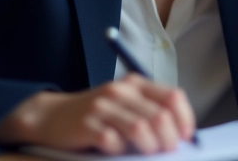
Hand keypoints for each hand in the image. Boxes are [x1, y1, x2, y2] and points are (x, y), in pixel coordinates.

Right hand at [0, 74, 195, 153]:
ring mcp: (102, 107)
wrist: (51, 117)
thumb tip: (180, 137)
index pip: (173, 97)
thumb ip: (149, 114)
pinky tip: (115, 151)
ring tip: (146, 155)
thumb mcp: (124, 106)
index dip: (185, 120)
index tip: (186, 138)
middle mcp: (120, 91)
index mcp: (135, 84)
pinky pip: (113, 142)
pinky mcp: (86, 125)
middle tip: (166, 152)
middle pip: (160, 116)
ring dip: (149, 148)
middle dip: (169, 140)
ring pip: (141, 129)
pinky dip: (119, 151)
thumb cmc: (95, 115)